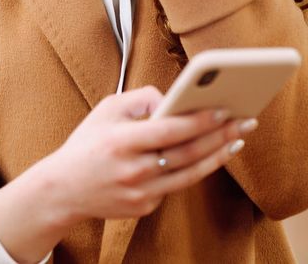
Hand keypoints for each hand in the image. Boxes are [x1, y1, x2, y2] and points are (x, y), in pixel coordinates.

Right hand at [0, 87, 255, 261]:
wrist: (62, 190)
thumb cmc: (87, 144)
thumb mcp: (106, 110)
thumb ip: (140, 99)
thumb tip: (174, 99)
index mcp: (121, 142)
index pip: (169, 131)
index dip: (199, 121)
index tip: (224, 109)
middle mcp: (133, 170)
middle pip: (187, 154)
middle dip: (220, 136)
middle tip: (245, 121)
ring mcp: (140, 193)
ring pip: (189, 174)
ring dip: (217, 156)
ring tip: (236, 139)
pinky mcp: (144, 207)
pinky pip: (174, 185)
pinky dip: (193, 169)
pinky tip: (210, 155)